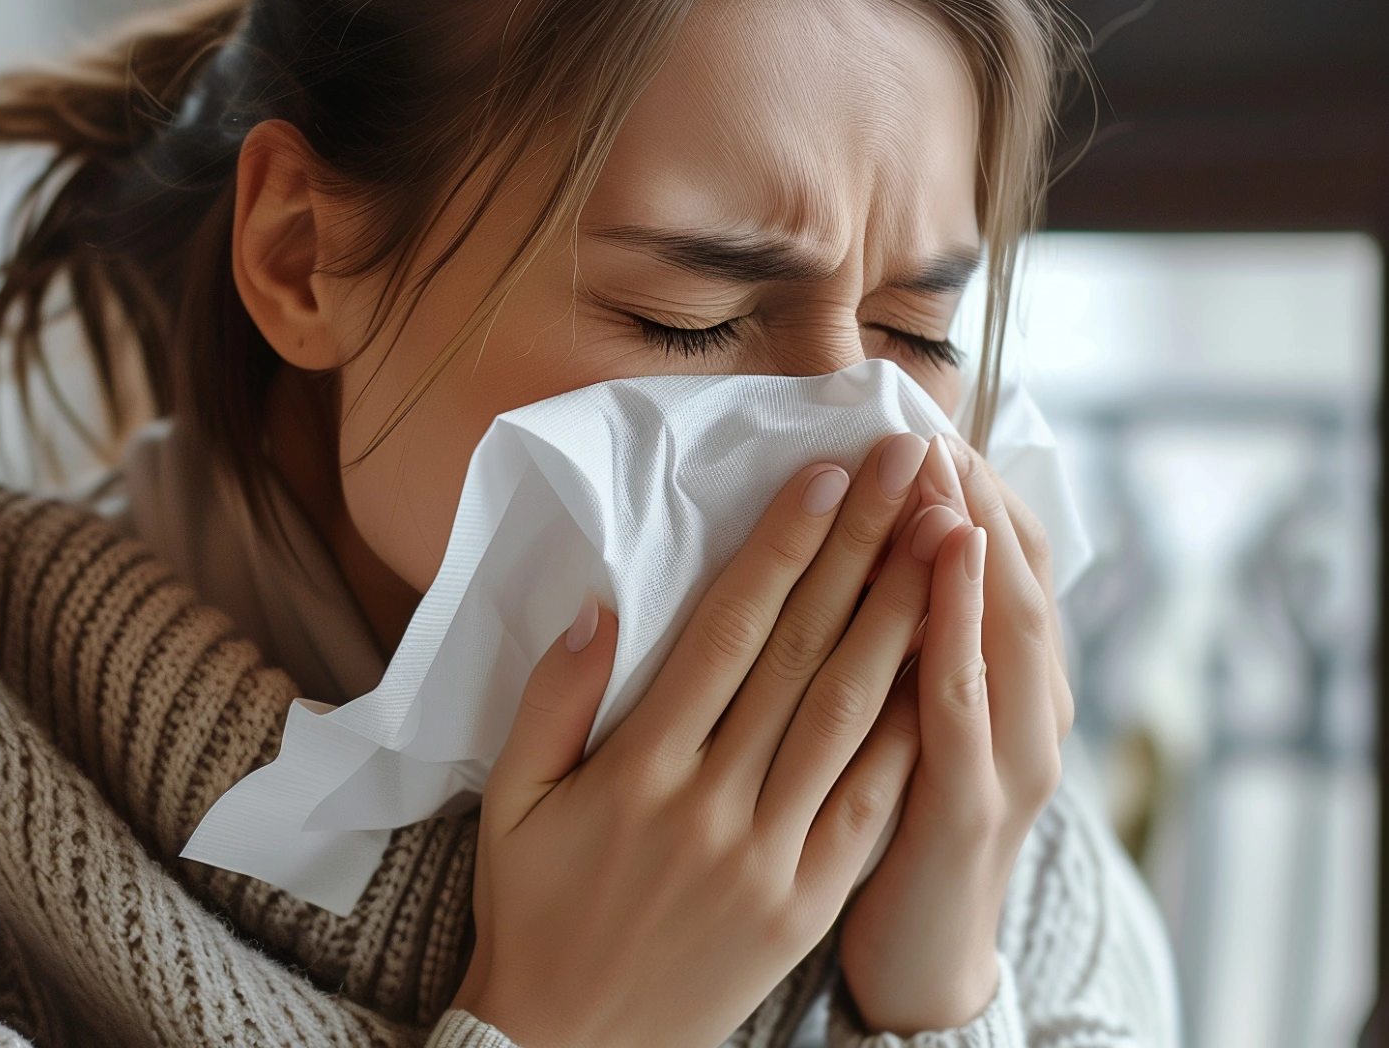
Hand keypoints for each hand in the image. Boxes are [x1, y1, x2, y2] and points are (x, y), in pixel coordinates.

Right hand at [455, 435, 961, 1047]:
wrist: (568, 1047)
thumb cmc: (531, 912)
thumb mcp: (510, 801)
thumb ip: (552, 699)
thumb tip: (598, 606)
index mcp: (639, 771)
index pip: (727, 635)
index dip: (781, 549)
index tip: (824, 475)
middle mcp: (714, 806)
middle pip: (805, 655)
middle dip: (863, 550)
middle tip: (908, 468)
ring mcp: (770, 857)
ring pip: (851, 718)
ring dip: (906, 619)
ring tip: (945, 538)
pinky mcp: (807, 902)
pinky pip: (871, 805)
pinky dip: (911, 731)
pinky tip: (947, 664)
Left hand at [838, 435, 1073, 1032]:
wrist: (924, 947)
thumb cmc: (898, 812)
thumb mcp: (917, 707)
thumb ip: (909, 627)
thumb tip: (877, 525)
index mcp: (1009, 674)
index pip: (1006, 558)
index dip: (971, 490)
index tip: (925, 424)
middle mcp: (1028, 704)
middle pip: (1012, 579)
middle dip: (972, 500)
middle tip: (930, 432)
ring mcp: (1010, 757)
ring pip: (1004, 635)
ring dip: (970, 556)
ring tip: (942, 486)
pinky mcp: (969, 811)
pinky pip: (962, 718)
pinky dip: (952, 647)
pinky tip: (933, 597)